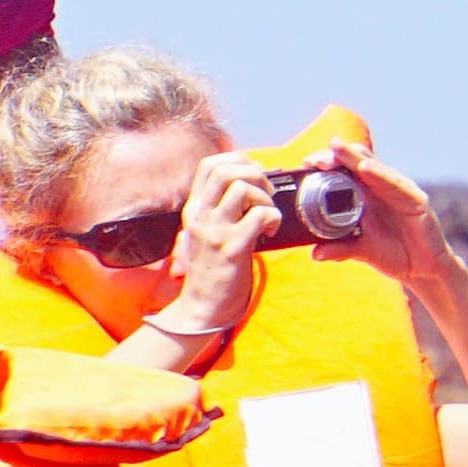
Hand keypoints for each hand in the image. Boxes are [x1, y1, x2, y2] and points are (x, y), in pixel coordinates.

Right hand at [158, 148, 290, 332]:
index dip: (237, 160)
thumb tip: (247, 183)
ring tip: (267, 214)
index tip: (252, 174)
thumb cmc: (211, 269)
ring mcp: (215, 231)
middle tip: (265, 193)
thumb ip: (218, 208)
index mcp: (193, 209)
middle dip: (255, 173)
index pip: (209, 165)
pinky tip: (270, 230)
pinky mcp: (232, 248)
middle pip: (225, 170)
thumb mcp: (205, 231)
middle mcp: (200, 216)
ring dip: (265, 197)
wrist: (202, 307)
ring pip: (242, 188)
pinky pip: (260, 215)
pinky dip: (273, 217)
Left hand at [298, 140, 457, 289]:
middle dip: (336, 155)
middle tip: (316, 157)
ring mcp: (399, 191)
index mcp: (366, 195)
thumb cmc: (392, 253)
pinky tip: (365, 169)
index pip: (345, 170)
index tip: (306, 164)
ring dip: (354, 158)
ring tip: (336, 150)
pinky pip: (396, 185)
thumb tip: (314, 254)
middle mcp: (381, 188)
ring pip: (375, 167)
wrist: (422, 269)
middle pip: (357, 161)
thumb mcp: (362, 251)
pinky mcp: (416, 200)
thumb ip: (340, 249)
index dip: (327, 163)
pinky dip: (380, 176)